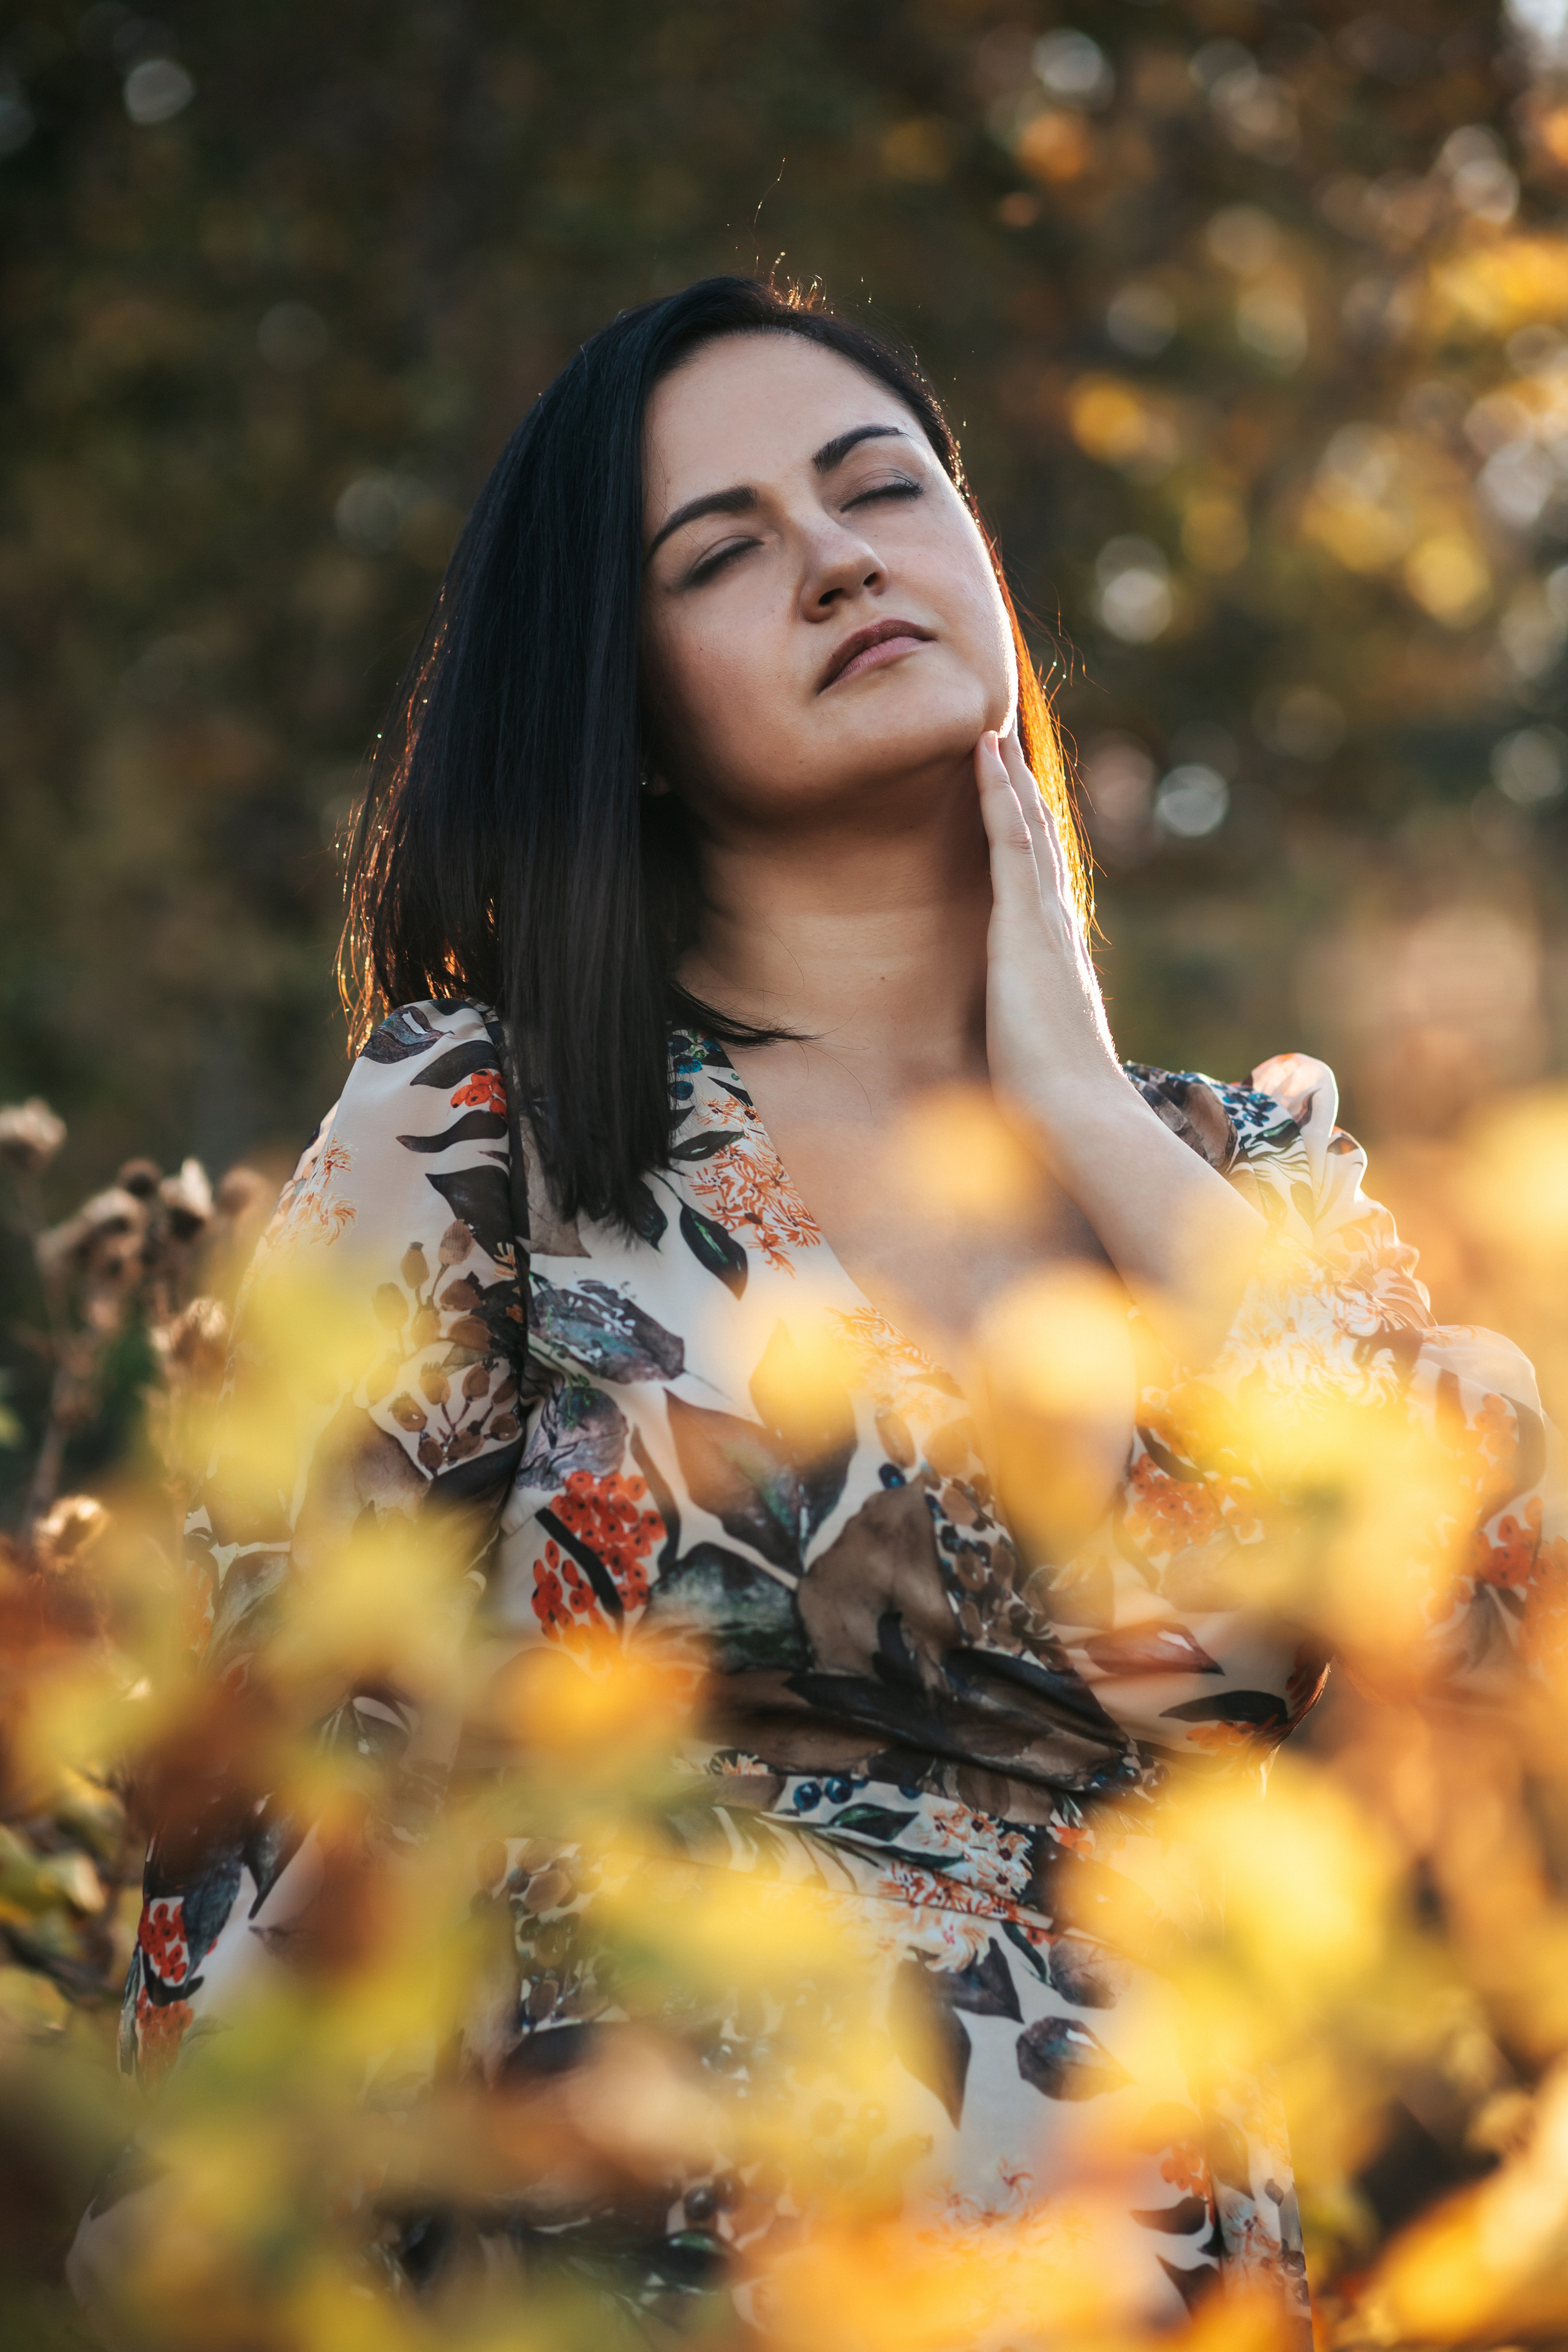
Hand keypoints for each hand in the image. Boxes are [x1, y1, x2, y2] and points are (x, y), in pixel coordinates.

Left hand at [974, 726, 1121, 1122]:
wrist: (1079, 1118)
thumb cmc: (1057, 1108)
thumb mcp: (1032, 1063)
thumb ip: (1022, 1045)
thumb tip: (1009, 1066)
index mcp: (1057, 961)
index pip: (1042, 887)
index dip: (1031, 840)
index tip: (1017, 803)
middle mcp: (1058, 931)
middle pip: (1042, 844)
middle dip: (1023, 794)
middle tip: (1006, 743)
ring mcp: (1045, 923)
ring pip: (1028, 829)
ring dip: (1010, 777)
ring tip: (990, 730)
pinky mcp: (1024, 925)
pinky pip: (1010, 841)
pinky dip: (999, 794)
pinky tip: (985, 752)